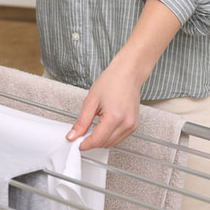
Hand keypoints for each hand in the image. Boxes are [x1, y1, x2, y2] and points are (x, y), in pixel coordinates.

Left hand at [65, 0, 181, 149]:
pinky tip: (101, 129)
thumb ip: (82, 119)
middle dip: (91, 142)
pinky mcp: (136, 122)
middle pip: (106, 143)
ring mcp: (134, 124)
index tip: (74, 144)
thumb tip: (73, 135)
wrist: (131, 65)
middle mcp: (127, 122)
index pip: (97, 140)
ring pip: (114, 142)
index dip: (84, 144)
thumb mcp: (91, 98)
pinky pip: (120, 136)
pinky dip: (110, 136)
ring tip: (88, 132)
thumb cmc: (112, 77)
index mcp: (115, 116)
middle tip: (78, 138)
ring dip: (100, 140)